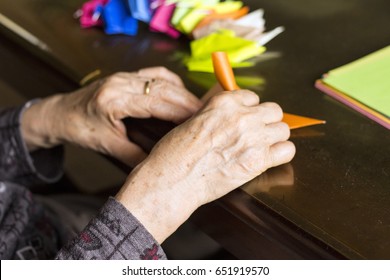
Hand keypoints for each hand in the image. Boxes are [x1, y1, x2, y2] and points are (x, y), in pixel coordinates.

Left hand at [21, 67, 201, 166]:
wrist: (62, 113)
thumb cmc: (81, 129)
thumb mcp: (108, 147)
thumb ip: (136, 156)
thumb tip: (162, 165)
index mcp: (114, 100)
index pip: (156, 102)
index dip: (181, 111)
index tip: (200, 121)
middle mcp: (121, 82)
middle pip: (163, 87)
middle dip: (188, 101)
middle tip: (208, 115)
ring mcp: (124, 76)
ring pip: (162, 79)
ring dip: (183, 92)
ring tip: (199, 108)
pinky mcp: (127, 75)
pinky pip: (155, 74)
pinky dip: (171, 84)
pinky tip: (180, 94)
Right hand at [116, 90, 295, 242]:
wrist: (174, 180)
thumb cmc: (176, 153)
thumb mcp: (194, 120)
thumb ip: (218, 114)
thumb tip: (231, 114)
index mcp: (225, 103)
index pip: (253, 97)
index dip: (249, 109)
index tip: (245, 117)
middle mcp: (242, 117)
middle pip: (274, 111)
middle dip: (266, 121)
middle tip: (256, 132)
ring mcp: (253, 138)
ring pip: (283, 129)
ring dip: (274, 137)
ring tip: (261, 146)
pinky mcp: (259, 161)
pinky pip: (287, 150)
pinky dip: (280, 154)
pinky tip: (268, 158)